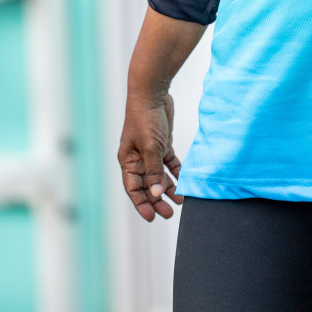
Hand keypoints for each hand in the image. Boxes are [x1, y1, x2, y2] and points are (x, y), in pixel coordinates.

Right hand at [117, 92, 182, 220]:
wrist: (152, 94)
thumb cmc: (145, 119)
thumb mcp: (151, 147)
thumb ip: (154, 170)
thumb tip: (156, 193)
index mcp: (128, 161)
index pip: (133, 188)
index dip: (142, 204)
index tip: (152, 217)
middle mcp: (137, 159)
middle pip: (147, 185)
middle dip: (157, 200)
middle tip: (169, 213)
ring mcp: (150, 152)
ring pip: (159, 176)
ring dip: (169, 188)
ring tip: (180, 201)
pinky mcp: (162, 145)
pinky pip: (169, 164)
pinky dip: (176, 173)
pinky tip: (184, 183)